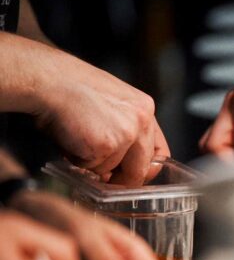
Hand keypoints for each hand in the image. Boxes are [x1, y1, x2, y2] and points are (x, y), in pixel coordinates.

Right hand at [35, 55, 168, 185]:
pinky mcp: (106, 144)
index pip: (159, 153)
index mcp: (144, 108)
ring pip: (110, 169)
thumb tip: (117, 168)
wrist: (48, 79)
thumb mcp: (109, 105)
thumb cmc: (69, 89)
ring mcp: (126, 133)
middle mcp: (141, 121)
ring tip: (75, 137)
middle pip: (140, 169)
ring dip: (90, 163)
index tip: (131, 177)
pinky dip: (77, 159)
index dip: (144, 170)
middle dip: (120, 180)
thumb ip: (122, 132)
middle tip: (102, 179)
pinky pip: (92, 167)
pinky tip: (70, 138)